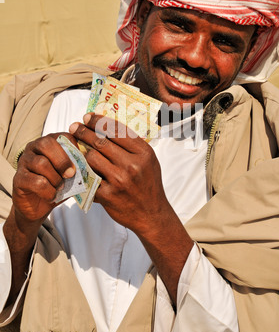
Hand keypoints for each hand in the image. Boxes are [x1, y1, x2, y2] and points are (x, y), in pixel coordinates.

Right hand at [12, 133, 76, 223]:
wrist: (38, 207)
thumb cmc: (57, 186)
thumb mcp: (71, 175)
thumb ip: (79, 166)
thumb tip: (93, 162)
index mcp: (49, 142)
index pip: (62, 136)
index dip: (75, 148)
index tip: (83, 161)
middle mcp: (33, 148)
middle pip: (47, 143)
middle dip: (63, 160)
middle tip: (71, 174)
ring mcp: (24, 162)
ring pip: (41, 163)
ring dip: (56, 178)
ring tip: (60, 187)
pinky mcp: (18, 178)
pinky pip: (36, 181)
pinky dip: (49, 191)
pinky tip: (52, 195)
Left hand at [70, 113, 193, 303]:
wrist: (152, 214)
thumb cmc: (148, 184)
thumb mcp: (148, 161)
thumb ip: (132, 145)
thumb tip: (107, 125)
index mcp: (143, 153)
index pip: (117, 130)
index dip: (99, 121)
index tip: (87, 117)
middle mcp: (132, 165)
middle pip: (101, 142)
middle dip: (84, 132)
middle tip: (74, 126)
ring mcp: (120, 181)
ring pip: (92, 158)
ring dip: (83, 152)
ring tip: (77, 148)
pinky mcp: (109, 195)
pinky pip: (89, 178)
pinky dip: (83, 171)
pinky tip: (77, 167)